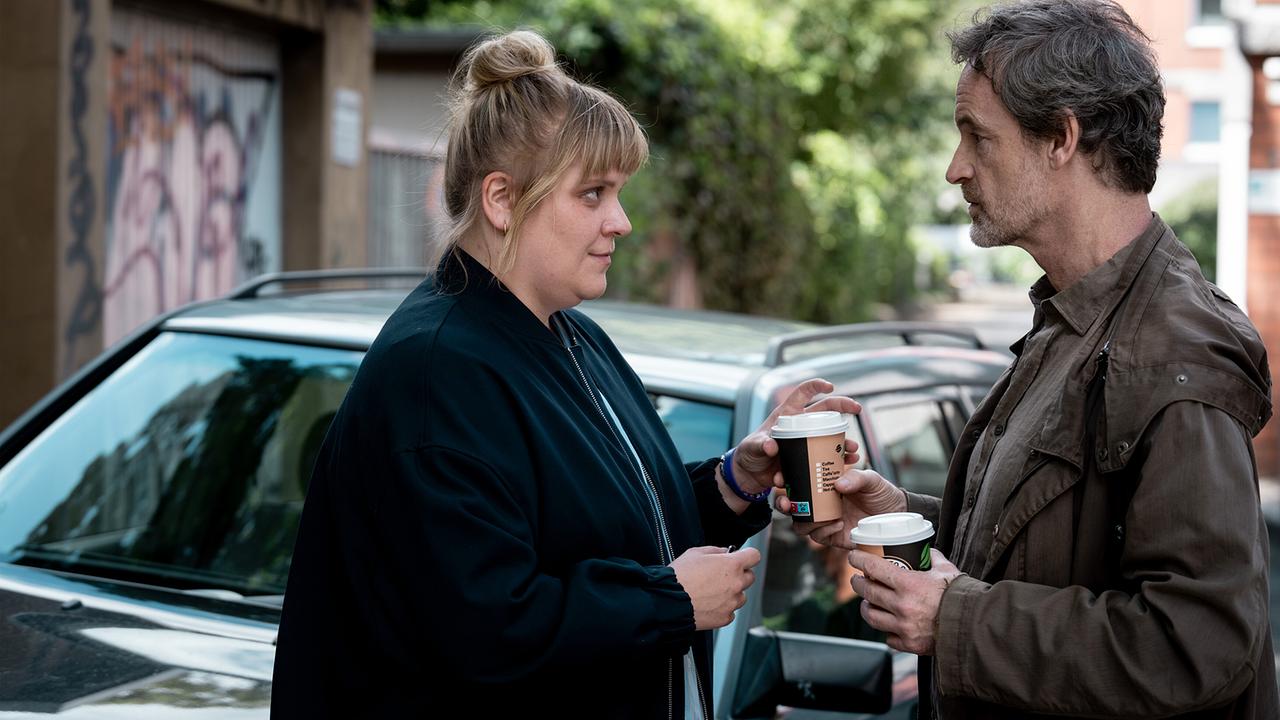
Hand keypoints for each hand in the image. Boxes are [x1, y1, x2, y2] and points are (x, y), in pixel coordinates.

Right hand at [670, 546, 760, 629]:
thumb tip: (724, 552)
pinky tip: (709, 604)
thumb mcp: (695, 553)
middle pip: (750, 577)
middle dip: (739, 574)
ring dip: (732, 593)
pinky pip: (730, 612)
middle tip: (722, 575)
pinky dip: (723, 608)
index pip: (754, 556)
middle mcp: (736, 584)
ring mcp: (732, 603)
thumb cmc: (679, 577)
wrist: (669, 602)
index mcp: (731, 565)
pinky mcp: (725, 618)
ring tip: (713, 592)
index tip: (742, 557)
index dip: (747, 555)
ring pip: (741, 596)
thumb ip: (715, 550)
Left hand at [732, 379, 861, 494]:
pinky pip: (827, 457)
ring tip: (853, 448)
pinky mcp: (808, 457)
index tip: (831, 386)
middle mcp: (800, 424)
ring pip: (830, 435)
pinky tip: (847, 466)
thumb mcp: (752, 447)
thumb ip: (760, 445)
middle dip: (843, 406)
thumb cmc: (749, 453)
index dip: (816, 386)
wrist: (751, 475)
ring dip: (844, 440)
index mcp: (786, 414)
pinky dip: (838, 461)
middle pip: (825, 410)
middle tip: (857, 409)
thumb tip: (771, 446)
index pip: (802, 393)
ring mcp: (806, 440)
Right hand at [776, 467, 905, 549]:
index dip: (784, 480)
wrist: (898, 517)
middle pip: (791, 505)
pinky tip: (837, 523)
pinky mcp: (832, 537)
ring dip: (804, 520)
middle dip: (782, 504)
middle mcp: (821, 503)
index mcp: (824, 485)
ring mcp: (825, 520)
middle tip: (786, 502)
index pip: (798, 482)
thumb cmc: (882, 493)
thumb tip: (838, 483)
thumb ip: (857, 478)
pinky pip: (817, 537)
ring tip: (823, 515)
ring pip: (800, 524)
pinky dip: (823, 530)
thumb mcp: (872, 480)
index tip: (780, 478)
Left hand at [848, 548, 961, 654]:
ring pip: (871, 616)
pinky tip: (888, 624)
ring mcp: (903, 627)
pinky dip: (886, 631)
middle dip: (858, 582)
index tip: (853, 556)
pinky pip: (889, 638)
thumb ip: (934, 558)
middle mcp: (901, 606)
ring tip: (866, 602)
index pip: (874, 568)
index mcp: (909, 585)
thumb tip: (927, 550)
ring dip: (865, 607)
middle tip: (857, 578)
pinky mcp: (909, 644)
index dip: (859, 560)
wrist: (975, 628)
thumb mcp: (947, 571)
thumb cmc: (962, 597)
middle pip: (867, 591)